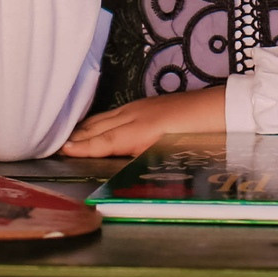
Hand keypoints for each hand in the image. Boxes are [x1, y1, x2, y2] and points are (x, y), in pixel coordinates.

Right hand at [61, 86, 227, 156]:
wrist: (224, 109)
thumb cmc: (201, 136)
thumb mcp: (171, 155)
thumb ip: (142, 163)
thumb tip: (121, 172)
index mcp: (138, 130)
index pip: (103, 141)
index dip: (82, 147)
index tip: (61, 150)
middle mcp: (135, 116)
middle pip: (99, 127)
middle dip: (76, 135)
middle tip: (53, 144)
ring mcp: (141, 107)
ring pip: (105, 117)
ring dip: (86, 127)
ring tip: (69, 135)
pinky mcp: (149, 104)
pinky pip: (115, 112)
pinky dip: (100, 119)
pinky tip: (99, 123)